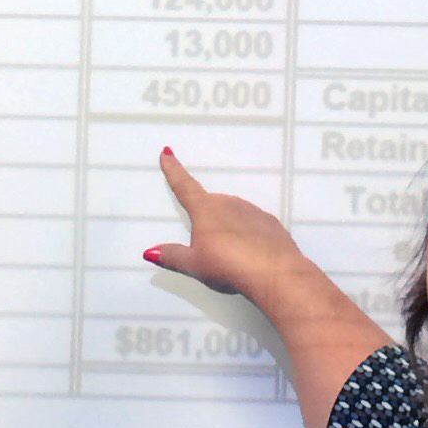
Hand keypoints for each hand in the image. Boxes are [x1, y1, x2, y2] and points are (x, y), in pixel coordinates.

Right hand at [147, 149, 301, 302]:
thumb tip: (151, 251)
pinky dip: (246, 234)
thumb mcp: (194, 265)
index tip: (167, 153)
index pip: (184, 186)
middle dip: (205, 219)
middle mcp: (229, 203)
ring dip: (226, 227)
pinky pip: (252, 224)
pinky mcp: (270, 222)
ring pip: (232, 214)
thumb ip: (172, 256)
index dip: (173, 170)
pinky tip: (248, 253)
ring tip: (228, 255)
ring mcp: (252, 211)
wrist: (276, 274)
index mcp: (206, 210)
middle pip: (210, 205)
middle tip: (206, 246)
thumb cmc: (229, 266)